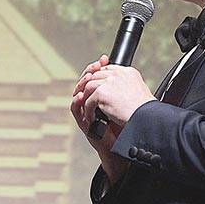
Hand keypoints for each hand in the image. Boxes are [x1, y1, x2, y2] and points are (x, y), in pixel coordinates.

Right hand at [71, 56, 129, 183]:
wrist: (126, 143)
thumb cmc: (127, 123)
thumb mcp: (128, 101)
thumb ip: (125, 88)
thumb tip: (129, 71)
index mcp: (103, 96)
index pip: (95, 77)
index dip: (97, 67)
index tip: (103, 59)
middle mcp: (93, 102)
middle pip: (84, 82)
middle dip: (89, 72)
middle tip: (96, 66)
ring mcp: (87, 112)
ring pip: (77, 94)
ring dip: (81, 85)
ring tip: (88, 79)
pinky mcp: (84, 123)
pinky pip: (75, 110)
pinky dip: (77, 102)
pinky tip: (82, 96)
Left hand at [81, 64, 155, 127]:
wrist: (146, 118)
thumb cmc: (145, 111)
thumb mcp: (138, 91)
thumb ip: (126, 86)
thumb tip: (115, 91)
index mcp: (128, 72)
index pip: (108, 69)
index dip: (100, 79)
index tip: (97, 89)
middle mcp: (118, 74)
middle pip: (96, 76)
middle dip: (91, 88)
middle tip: (89, 99)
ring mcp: (109, 82)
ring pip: (89, 86)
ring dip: (87, 99)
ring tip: (90, 109)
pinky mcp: (102, 93)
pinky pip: (88, 100)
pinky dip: (88, 110)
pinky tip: (92, 117)